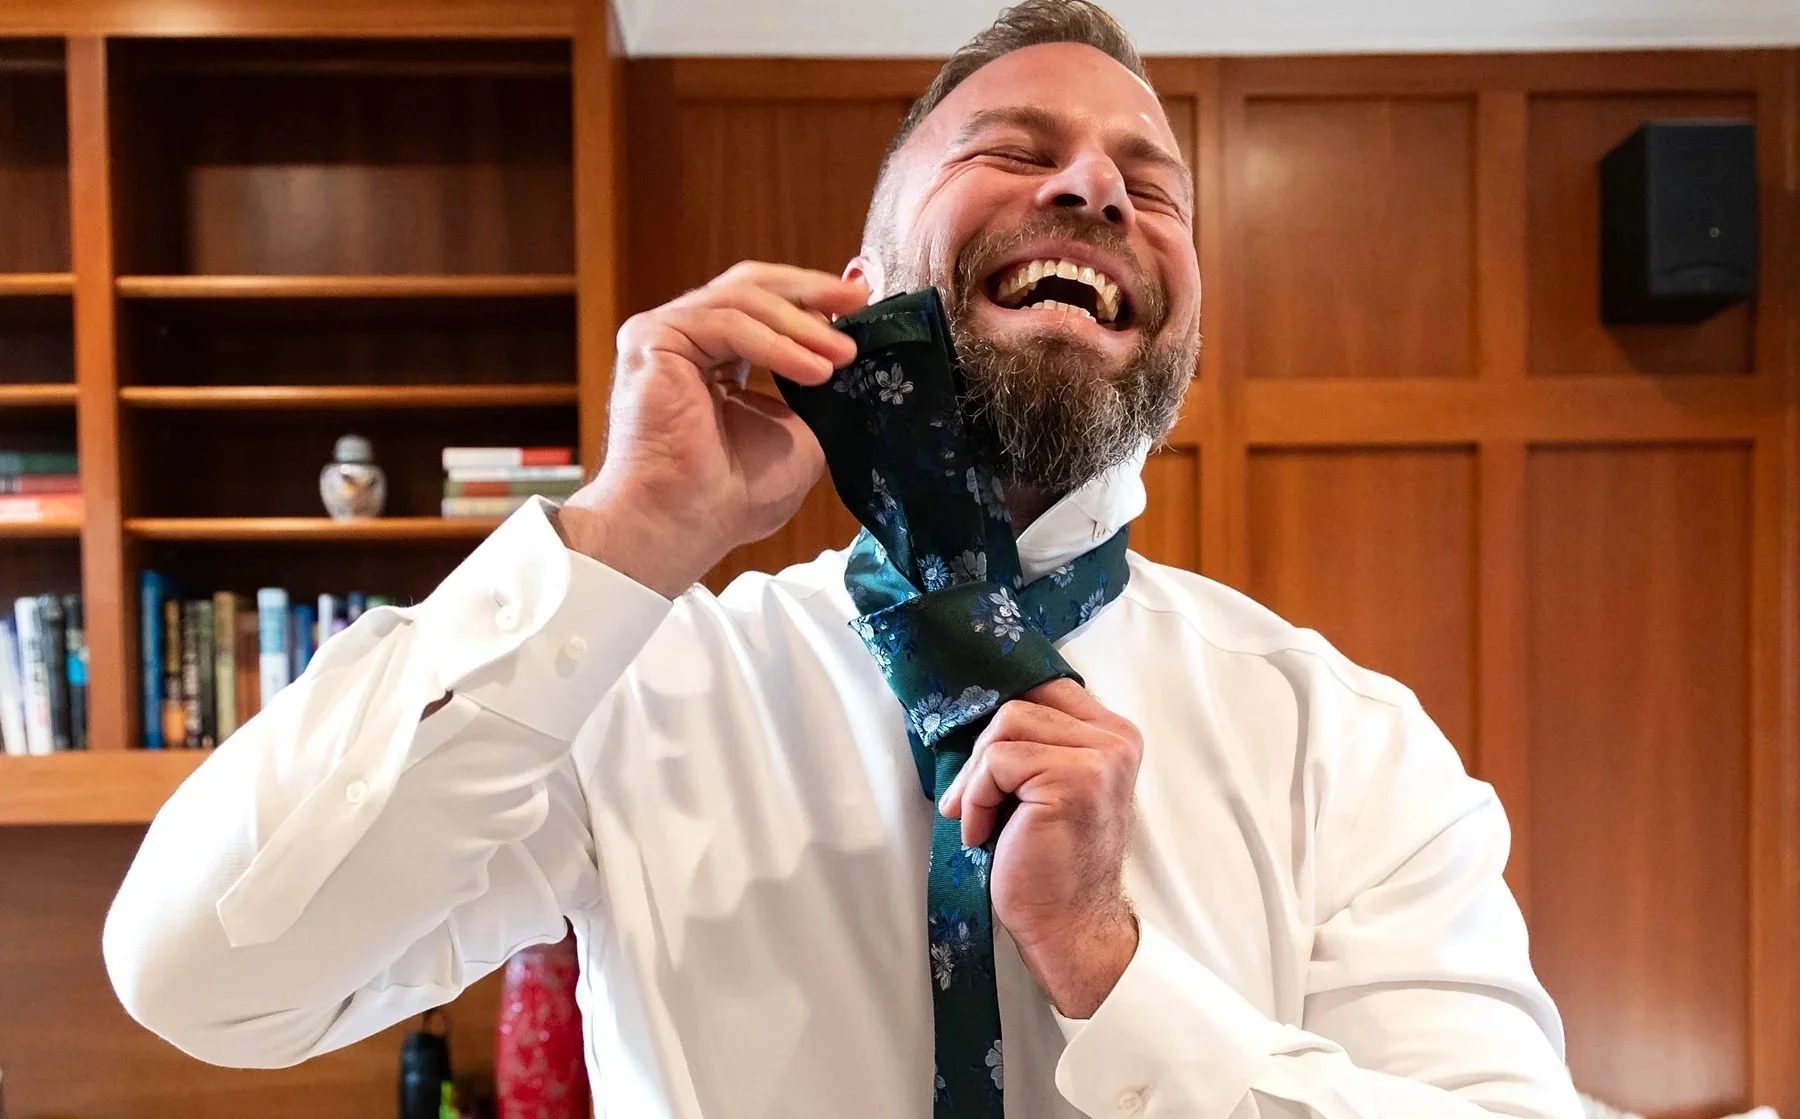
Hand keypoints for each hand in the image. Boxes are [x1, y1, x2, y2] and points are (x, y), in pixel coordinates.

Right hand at [557, 262, 869, 595]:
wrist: (689, 523)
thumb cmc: (735, 494)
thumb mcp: (801, 430)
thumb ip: (817, 384)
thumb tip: (849, 347)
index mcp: (714, 357)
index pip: (763, 304)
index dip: (812, 299)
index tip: (861, 303)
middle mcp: (686, 338)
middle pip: (751, 286)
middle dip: (811, 291)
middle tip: (859, 300)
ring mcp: (666, 334)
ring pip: (743, 299)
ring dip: (802, 325)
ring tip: (842, 356)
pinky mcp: (654, 339)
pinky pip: (727, 323)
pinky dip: (776, 344)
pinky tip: (814, 370)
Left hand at [939, 678, 1142, 1017]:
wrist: (1069, 926)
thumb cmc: (1050, 861)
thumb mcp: (1049, 785)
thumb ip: (1038, 742)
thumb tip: (977, 707)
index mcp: (1115, 736)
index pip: (1046, 687)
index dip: (1002, 720)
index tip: (983, 761)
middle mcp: (1117, 741)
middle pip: (1019, 705)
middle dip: (981, 755)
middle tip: (970, 802)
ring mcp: (1099, 759)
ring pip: (1005, 726)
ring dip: (976, 777)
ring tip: (978, 818)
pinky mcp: (1072, 780)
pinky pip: (997, 762)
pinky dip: (976, 798)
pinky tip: (983, 832)